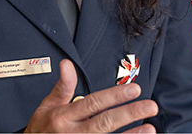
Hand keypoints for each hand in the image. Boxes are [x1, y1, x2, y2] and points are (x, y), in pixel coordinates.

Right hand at [26, 59, 157, 132]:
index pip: (93, 103)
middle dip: (129, 114)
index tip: (134, 89)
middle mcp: (72, 133)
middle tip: (149, 106)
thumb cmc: (41, 130)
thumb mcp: (47, 106)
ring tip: (150, 128)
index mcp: (64, 117)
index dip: (114, 96)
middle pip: (104, 123)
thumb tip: (67, 64)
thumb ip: (62, 86)